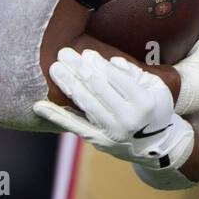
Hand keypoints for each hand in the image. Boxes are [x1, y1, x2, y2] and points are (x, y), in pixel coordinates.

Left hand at [32, 49, 194, 170]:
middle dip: (78, 69)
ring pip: (85, 104)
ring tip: (55, 68)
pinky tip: (40, 106)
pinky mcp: (99, 142)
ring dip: (67, 84)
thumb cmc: (156, 108)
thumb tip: (111, 61)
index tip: (86, 53)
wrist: (158, 146)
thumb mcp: (155, 87)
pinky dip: (56, 115)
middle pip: (97, 88)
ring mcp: (112, 133)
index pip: (115, 78)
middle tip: (64, 53)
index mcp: (144, 103)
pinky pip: (74, 126)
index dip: (98, 64)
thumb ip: (134, 72)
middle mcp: (128, 120)